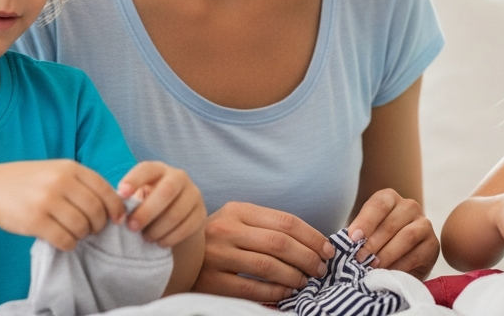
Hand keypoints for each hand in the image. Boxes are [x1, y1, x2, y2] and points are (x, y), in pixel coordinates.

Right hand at [0, 160, 125, 250]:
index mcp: (69, 168)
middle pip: (95, 210)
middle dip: (100, 224)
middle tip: (94, 230)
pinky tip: (65, 241)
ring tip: (77, 234)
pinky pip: (63, 238)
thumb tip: (112, 203)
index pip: (105, 189)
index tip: (118, 219)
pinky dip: (69, 244)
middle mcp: (60, 182)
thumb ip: (81, 182)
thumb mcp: (56, 170)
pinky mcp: (34, 221)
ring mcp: (46, 201)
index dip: (116, 207)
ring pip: (81, 226)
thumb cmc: (29, 181)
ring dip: (83, 235)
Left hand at [117, 161, 205, 247]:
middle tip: (131, 227)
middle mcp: (179, 177)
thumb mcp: (138, 198)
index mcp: (158, 170)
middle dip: (147, 211)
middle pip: (166, 191)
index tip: (121, 194)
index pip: (147, 169)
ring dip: (158, 229)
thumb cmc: (147, 205)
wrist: (173, 216)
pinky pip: (187, 227)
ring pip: (177, 213)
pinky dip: (171, 237)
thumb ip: (129, 202)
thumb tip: (118, 211)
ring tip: (146, 238)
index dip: (134, 180)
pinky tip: (160, 242)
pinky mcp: (201, 213)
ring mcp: (193, 194)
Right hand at [192, 202, 334, 301]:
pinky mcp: (209, 281)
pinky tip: (287, 292)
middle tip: (321, 268)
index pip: (286, 221)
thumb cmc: (218, 242)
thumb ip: (269, 228)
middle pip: (280, 243)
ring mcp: (216, 255)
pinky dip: (275, 292)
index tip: (328, 249)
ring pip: (268, 266)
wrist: (176, 258)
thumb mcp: (239, 223)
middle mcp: (225, 229)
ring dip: (294, 276)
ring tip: (306, 281)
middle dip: (308, 257)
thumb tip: (315, 243)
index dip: (313, 237)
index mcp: (238, 210)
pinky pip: (252, 288)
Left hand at [347, 188, 438, 278]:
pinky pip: (417, 254)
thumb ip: (356, 237)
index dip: (365, 222)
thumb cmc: (377, 244)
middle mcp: (409, 206)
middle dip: (372, 243)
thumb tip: (343, 244)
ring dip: (387, 254)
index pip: (378, 205)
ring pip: (407, 236)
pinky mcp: (433, 244)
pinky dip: (400, 265)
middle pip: (391, 223)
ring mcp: (424, 224)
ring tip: (372, 267)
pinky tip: (388, 273)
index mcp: (390, 199)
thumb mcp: (364, 235)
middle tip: (358, 259)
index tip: (352, 239)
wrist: (400, 261)